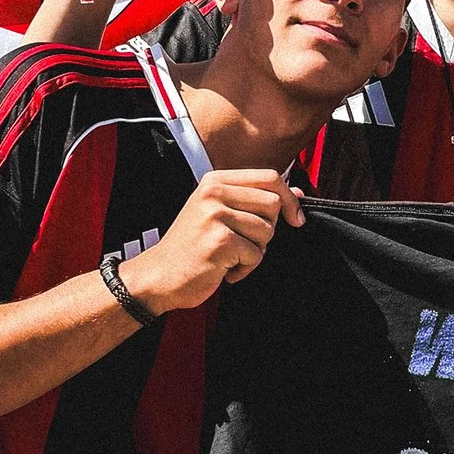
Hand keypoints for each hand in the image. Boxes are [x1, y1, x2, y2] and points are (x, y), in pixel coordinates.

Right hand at [121, 170, 303, 313]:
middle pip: (273, 204)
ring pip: (268, 232)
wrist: (158, 276)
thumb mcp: (219, 214)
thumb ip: (255, 200)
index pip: (270, 176)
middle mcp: (213, 193)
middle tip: (242, 243)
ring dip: (254, 252)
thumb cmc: (191, 248)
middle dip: (267, 230)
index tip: (295, 218)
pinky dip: (244, 269)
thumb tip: (296, 193)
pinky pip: (255, 255)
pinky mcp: (220, 241)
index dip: (289, 198)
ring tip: (228, 256)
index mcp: (215, 181)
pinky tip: (223, 269)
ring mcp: (215, 216)